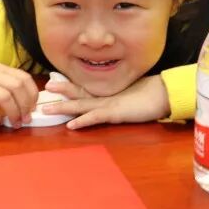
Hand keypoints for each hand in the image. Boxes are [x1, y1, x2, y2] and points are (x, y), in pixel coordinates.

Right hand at [0, 65, 39, 125]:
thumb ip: (8, 88)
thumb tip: (29, 105)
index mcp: (0, 70)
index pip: (24, 78)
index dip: (32, 94)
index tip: (33, 108)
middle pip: (17, 87)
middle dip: (25, 105)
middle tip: (25, 119)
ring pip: (5, 97)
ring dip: (14, 113)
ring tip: (14, 123)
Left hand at [41, 75, 170, 129]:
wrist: (163, 94)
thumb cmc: (149, 95)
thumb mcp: (128, 95)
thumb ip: (117, 96)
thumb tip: (112, 97)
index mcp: (107, 92)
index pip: (84, 88)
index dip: (68, 86)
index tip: (53, 83)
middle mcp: (104, 96)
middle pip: (78, 92)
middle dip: (61, 90)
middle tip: (45, 88)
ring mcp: (108, 104)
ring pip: (81, 104)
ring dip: (64, 106)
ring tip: (47, 107)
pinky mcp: (115, 113)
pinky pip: (95, 117)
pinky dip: (83, 121)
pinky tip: (71, 125)